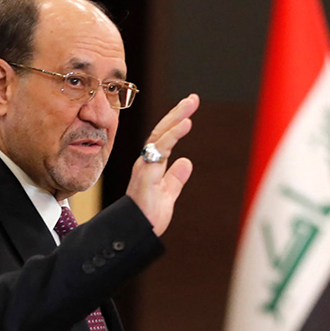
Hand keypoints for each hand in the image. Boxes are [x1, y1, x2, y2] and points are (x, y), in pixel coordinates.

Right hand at [126, 94, 197, 236]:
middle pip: (161, 131)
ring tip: (190, 104)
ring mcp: (145, 166)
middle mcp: (146, 162)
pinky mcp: (145, 173)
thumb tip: (186, 162)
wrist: (136, 232)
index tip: (189, 110)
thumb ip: (175, 179)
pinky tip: (186, 123)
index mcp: (151, 166)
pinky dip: (173, 134)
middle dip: (177, 113)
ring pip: (160, 135)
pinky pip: (159, 149)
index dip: (175, 123)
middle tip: (193, 98)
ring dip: (176, 117)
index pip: (164, 139)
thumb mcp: (167, 195)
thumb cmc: (147, 218)